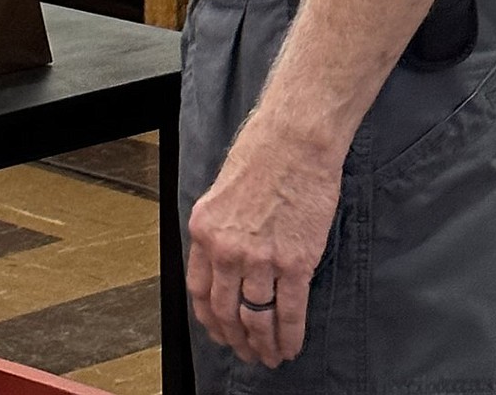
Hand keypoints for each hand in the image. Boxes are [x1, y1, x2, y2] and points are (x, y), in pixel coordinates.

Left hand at [186, 114, 341, 367]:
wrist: (295, 139)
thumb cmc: (262, 153)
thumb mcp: (222, 192)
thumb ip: (221, 230)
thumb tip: (225, 263)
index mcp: (204, 230)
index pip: (199, 291)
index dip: (210, 321)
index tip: (220, 333)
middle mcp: (227, 250)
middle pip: (226, 311)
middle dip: (237, 340)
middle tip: (248, 354)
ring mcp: (261, 259)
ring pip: (256, 319)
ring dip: (263, 345)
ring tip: (271, 357)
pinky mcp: (295, 262)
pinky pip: (289, 312)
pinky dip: (290, 336)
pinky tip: (291, 346)